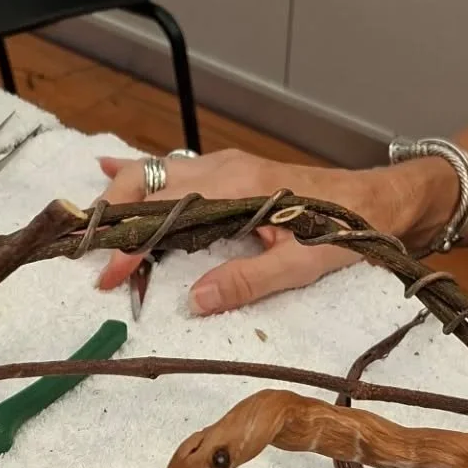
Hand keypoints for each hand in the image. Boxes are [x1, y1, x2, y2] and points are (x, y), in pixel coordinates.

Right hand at [94, 148, 387, 314]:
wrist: (382, 201)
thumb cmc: (348, 230)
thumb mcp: (303, 265)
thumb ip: (248, 280)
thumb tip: (195, 301)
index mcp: (237, 188)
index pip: (164, 212)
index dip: (130, 245)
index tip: (107, 275)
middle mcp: (225, 169)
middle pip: (149, 182)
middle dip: (111, 214)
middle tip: (86, 251)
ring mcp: (228, 166)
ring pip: (158, 173)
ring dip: (122, 196)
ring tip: (87, 219)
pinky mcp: (234, 172)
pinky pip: (176, 169)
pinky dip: (142, 174)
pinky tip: (111, 168)